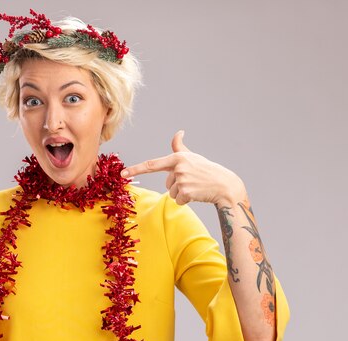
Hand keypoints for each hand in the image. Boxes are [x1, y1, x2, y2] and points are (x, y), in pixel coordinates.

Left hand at [121, 130, 246, 205]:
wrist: (224, 185)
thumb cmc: (207, 170)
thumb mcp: (193, 157)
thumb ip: (180, 147)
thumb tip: (178, 132)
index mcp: (177, 158)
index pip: (152, 164)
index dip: (136, 169)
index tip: (123, 173)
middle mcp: (178, 168)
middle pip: (167, 183)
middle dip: (178, 185)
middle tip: (193, 181)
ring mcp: (182, 180)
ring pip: (172, 193)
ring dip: (182, 193)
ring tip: (196, 187)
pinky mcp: (186, 193)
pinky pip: (178, 201)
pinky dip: (186, 201)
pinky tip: (197, 194)